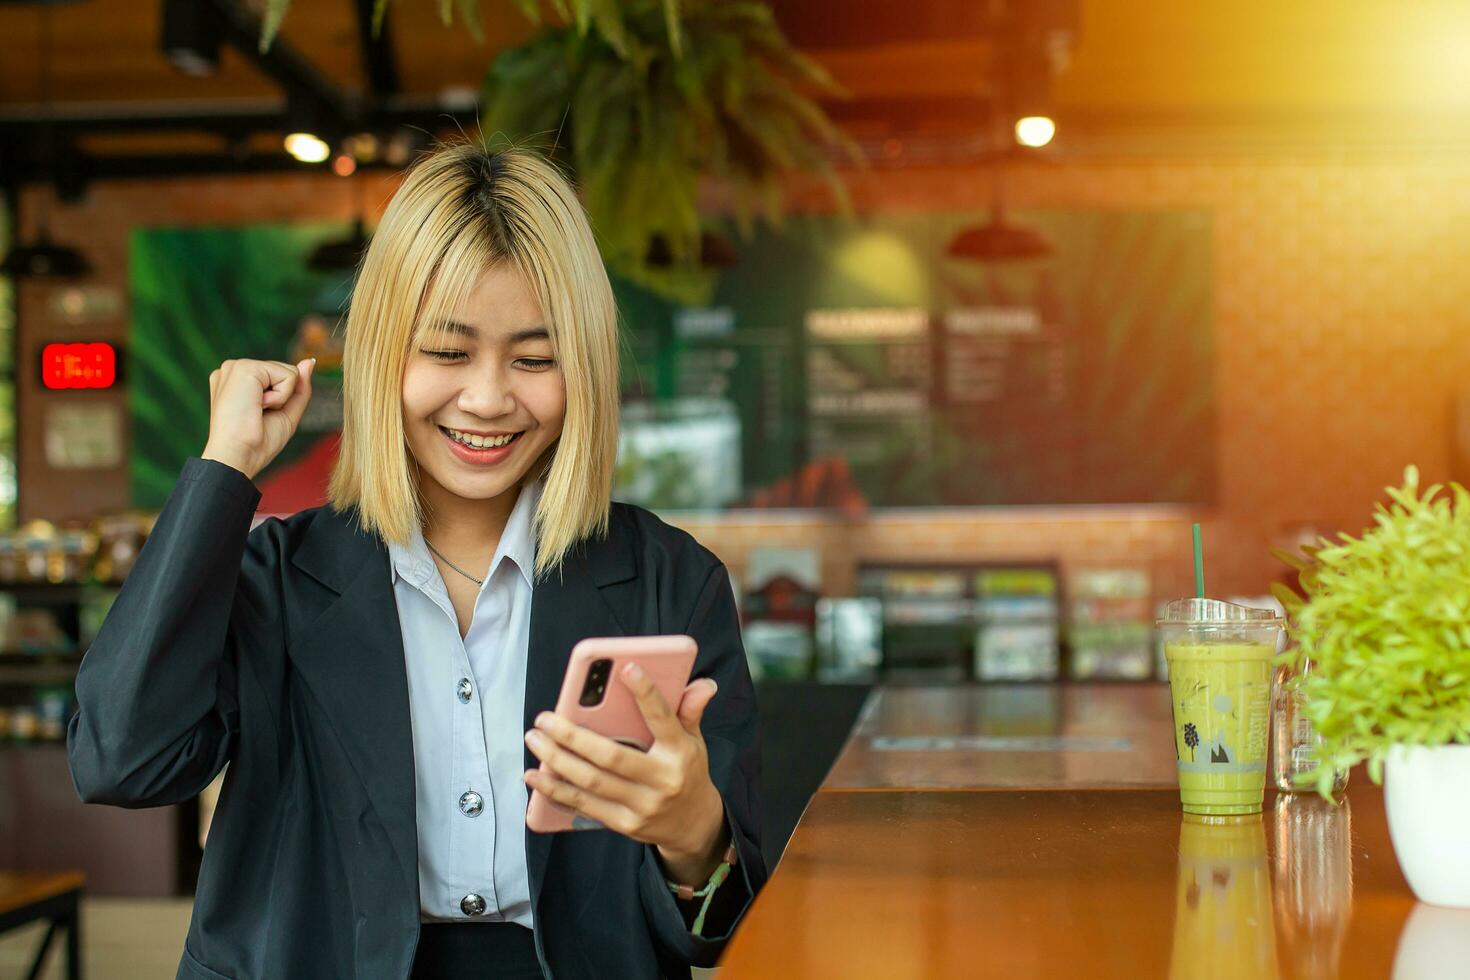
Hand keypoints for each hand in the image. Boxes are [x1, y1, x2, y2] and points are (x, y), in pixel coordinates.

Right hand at [201, 358, 314, 480]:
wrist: (238, 456)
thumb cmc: (257, 442)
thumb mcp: (285, 413)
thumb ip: (298, 387)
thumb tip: (309, 361)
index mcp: (237, 380)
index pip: (279, 378)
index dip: (281, 402)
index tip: (257, 417)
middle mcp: (233, 369)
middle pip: (285, 372)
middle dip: (283, 398)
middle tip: (257, 415)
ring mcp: (236, 366)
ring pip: (289, 372)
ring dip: (281, 398)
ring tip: (256, 411)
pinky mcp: (245, 367)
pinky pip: (289, 375)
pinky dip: (281, 396)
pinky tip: (258, 405)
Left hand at [524, 664, 728, 883]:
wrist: (693, 825)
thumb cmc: (686, 772)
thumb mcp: (695, 741)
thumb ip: (690, 711)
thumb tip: (703, 684)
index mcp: (679, 752)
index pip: (662, 718)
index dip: (645, 693)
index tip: (626, 668)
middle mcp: (662, 780)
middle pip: (610, 756)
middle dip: (572, 736)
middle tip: (544, 718)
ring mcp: (642, 806)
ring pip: (591, 781)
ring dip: (556, 760)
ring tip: (534, 739)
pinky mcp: (625, 825)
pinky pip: (585, 805)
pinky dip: (556, 790)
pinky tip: (534, 775)